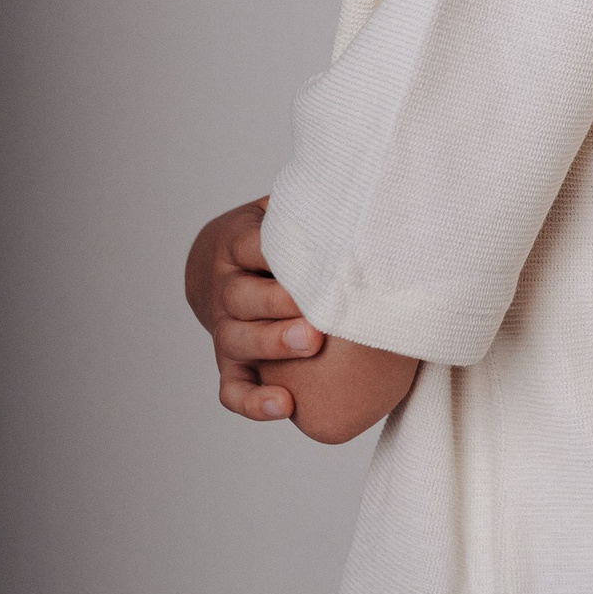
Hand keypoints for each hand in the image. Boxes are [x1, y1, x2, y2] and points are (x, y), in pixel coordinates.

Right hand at [184, 197, 324, 421]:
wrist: (223, 268)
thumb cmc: (274, 239)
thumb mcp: (283, 212)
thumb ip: (312, 207)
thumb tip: (368, 188)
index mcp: (236, 244)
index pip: (251, 245)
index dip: (277, 251)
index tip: (318, 256)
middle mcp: (225, 286)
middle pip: (241, 295)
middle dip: (277, 302)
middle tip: (316, 308)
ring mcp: (225, 328)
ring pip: (237, 339)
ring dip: (271, 344)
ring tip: (309, 344)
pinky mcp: (230, 363)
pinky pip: (233, 388)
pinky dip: (254, 402)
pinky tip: (285, 406)